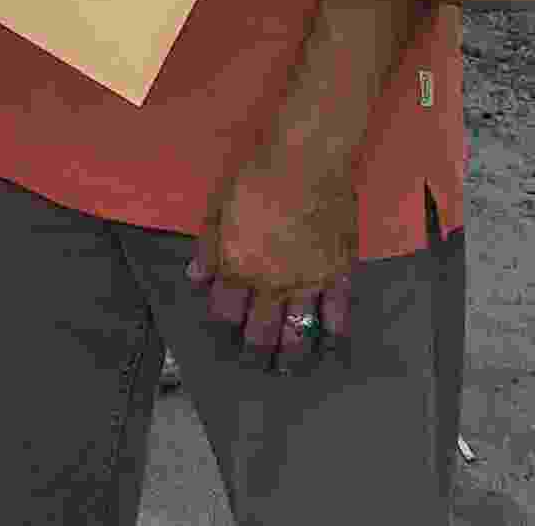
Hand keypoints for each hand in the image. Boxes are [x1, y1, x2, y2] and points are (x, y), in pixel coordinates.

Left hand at [191, 152, 359, 375]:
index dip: (221, 330)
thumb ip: (209, 248)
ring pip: (298, 330)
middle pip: (260, 330)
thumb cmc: (256, 177)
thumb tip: (196, 278)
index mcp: (237, 267)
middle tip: (255, 367)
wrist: (307, 162)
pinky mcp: (339, 273)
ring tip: (289, 371)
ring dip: (292, 355)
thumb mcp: (218, 209)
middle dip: (255, 353)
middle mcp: (270, 283)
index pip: (224, 312)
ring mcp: (307, 282)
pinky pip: (338, 313)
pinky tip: (335, 353)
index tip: (222, 342)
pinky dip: (337, 336)